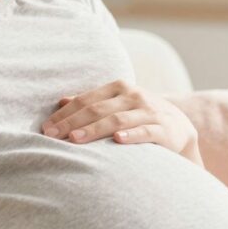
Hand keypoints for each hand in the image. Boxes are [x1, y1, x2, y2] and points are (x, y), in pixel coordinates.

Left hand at [41, 79, 203, 165]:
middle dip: (72, 123)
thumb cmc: (141, 117)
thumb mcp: (118, 105)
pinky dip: (131, 135)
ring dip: (94, 130)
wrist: (181, 129)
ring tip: (75, 140)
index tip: (46, 128)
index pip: (86, 99)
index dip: (65, 114)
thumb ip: (92, 103)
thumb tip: (60, 101)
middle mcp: (134, 96)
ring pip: (118, 119)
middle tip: (52, 136)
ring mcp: (150, 112)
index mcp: (119, 88)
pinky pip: (146, 132)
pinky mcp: (165, 129)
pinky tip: (117, 140)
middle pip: (97, 109)